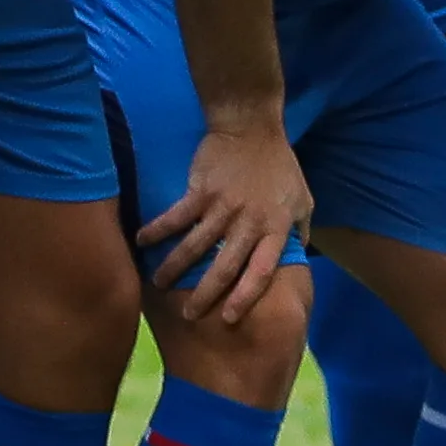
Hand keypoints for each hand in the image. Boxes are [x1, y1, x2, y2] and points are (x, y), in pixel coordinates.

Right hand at [139, 120, 311, 321]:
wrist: (251, 127)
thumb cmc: (279, 165)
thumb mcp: (303, 199)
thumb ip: (300, 231)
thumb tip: (298, 256)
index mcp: (274, 228)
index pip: (260, 271)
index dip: (245, 296)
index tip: (227, 318)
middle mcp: (247, 223)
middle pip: (224, 267)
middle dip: (205, 294)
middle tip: (189, 315)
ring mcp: (222, 207)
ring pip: (195, 246)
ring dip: (174, 267)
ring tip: (158, 284)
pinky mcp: (200, 191)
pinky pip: (176, 216)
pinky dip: (158, 229)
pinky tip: (141, 241)